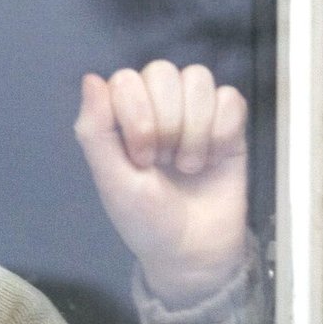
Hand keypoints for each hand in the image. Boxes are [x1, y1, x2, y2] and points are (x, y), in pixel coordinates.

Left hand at [73, 62, 248, 307]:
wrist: (194, 251)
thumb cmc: (146, 220)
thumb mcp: (112, 181)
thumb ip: (96, 131)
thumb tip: (91, 78)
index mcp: (123, 116)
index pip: (127, 79)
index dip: (137, 116)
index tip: (141, 159)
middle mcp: (158, 106)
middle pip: (164, 72)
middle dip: (167, 123)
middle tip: (164, 163)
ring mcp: (194, 112)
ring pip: (198, 79)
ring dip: (195, 128)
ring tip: (189, 165)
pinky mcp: (229, 124)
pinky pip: (231, 98)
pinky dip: (223, 131)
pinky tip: (214, 159)